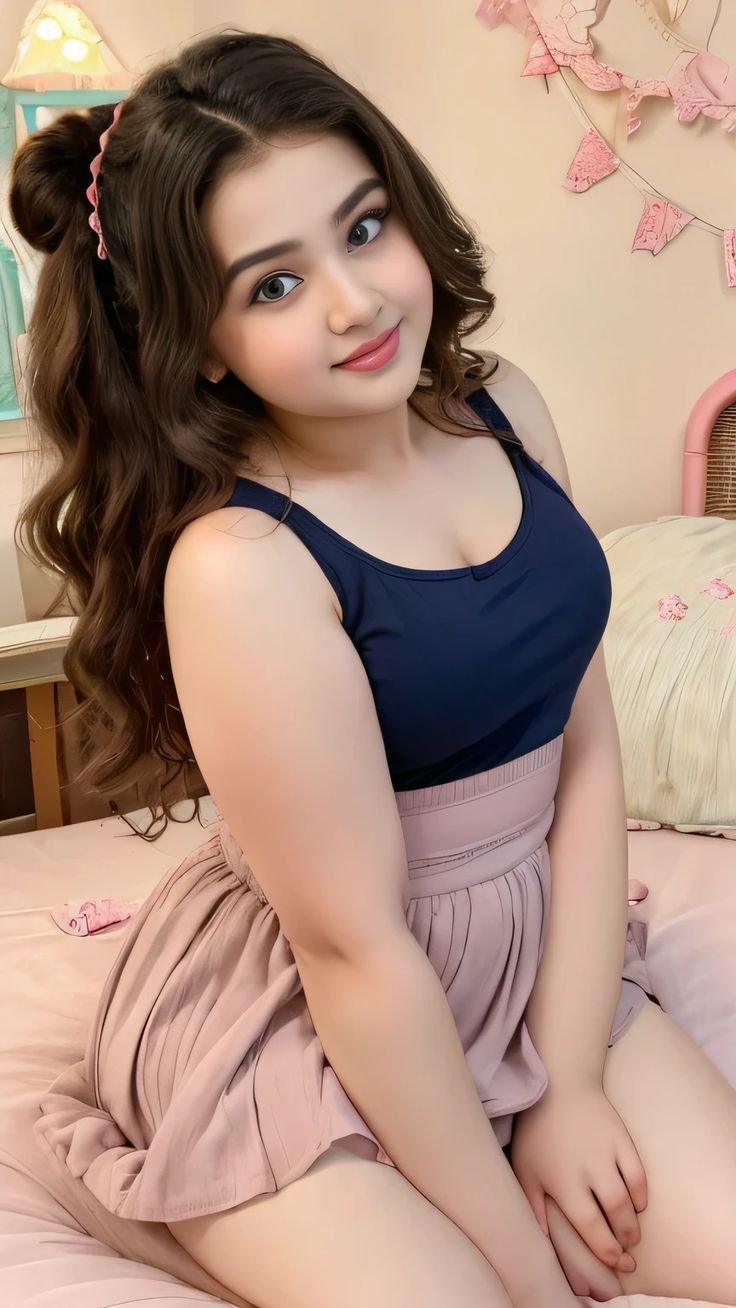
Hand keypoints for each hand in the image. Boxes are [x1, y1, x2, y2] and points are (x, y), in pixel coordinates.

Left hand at [510, 1085, 647, 1275]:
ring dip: (634, 1222)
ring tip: (632, 1235)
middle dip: (624, 1241)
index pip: (589, 1225)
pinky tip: (637, 1204)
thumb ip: (532, 1205)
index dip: (604, 1249)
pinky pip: (639, 1174)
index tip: (614, 1262)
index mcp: (562, 1180)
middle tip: (627, 1254)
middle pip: (614, 1215)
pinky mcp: (623, 1139)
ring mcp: (608, 1152)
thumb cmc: (537, 1130)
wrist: (561, 1083)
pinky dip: (641, 1194)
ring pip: (629, 1198)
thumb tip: (542, 1240)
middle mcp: (588, 1169)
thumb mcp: (525, 1167)